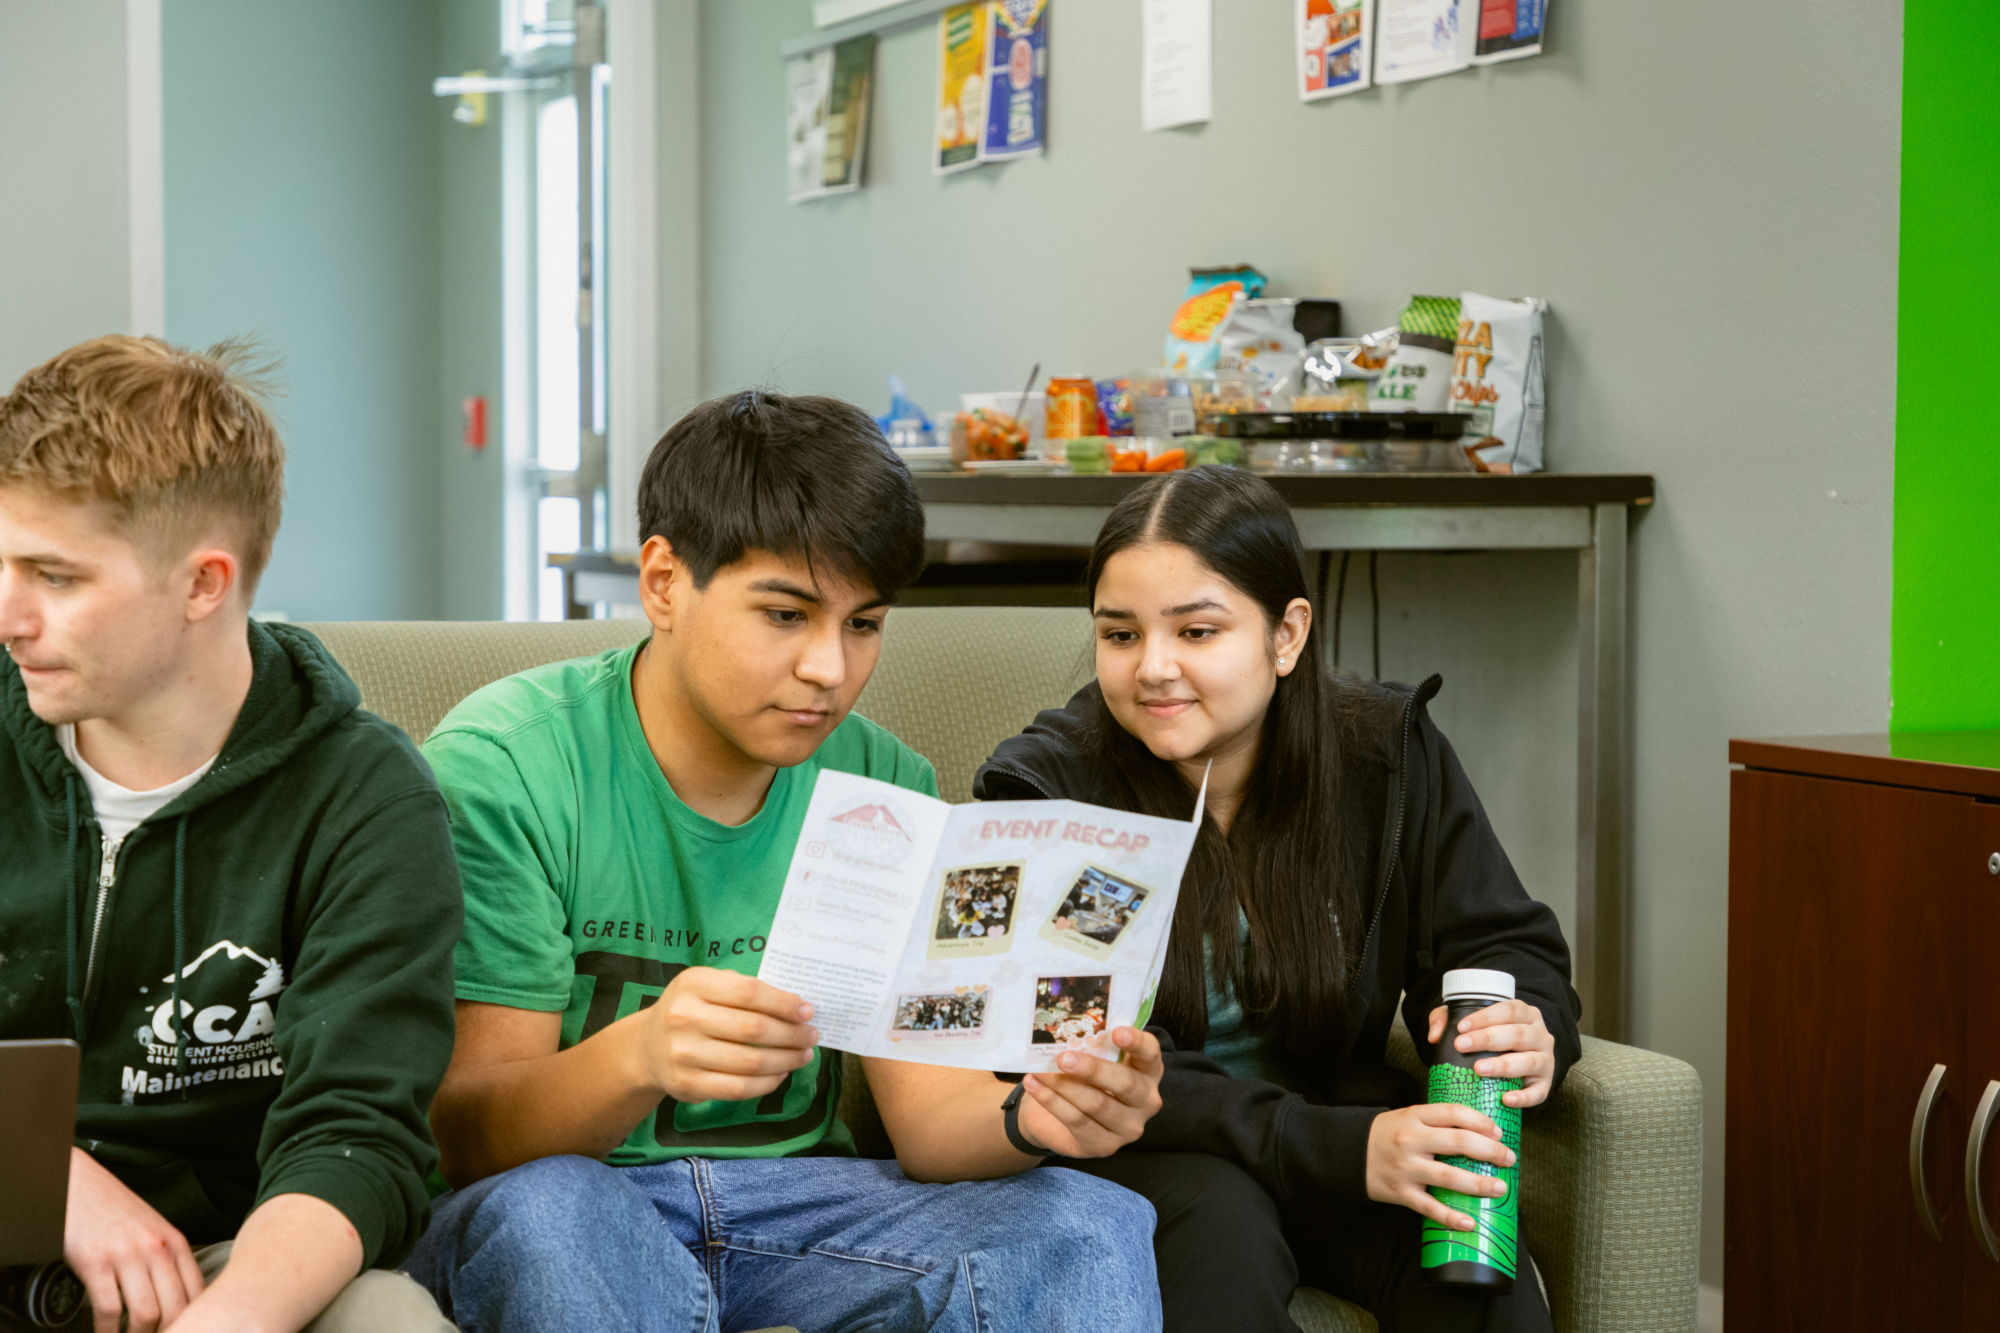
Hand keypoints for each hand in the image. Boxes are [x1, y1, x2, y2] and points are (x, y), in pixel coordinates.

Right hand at [63, 1147, 205, 1332]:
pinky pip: (110, 1311)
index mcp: (175, 1243)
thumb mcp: (154, 1230)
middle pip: (176, 1309)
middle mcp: (157, 1249)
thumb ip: (168, 1259)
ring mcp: (128, 1256)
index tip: (181, 1330)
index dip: (192, 1320)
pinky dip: (107, 1331)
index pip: (198, 1292)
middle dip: (167, 1332)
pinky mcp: (97, 1264)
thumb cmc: (115, 1211)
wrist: (79, 1184)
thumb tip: (179, 1299)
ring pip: (146, 1314)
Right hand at [631, 966, 818, 1103]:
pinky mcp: (687, 1085)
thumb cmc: (691, 1010)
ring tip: (803, 1055)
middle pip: (753, 1028)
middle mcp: (684, 1017)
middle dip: (791, 1034)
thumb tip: (796, 1005)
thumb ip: (744, 989)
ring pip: (750, 1061)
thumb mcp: (707, 985)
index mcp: (693, 984)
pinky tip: (781, 1074)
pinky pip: (738, 1088)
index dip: (783, 1003)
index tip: (808, 1011)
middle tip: (811, 1036)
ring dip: (786, 1060)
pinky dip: (767, 1083)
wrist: (647, 1047)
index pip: (749, 992)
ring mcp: (683, 1053)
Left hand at [1015, 1027, 1163, 1158]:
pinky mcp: (1105, 1146)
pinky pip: (1076, 1121)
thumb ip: (1092, 1047)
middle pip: (1125, 1083)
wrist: (1062, 1116)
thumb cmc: (1084, 1077)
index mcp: (1148, 1071)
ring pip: (1097, 1104)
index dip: (1136, 1042)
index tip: (1117, 1033)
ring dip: (1064, 1085)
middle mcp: (1146, 1101)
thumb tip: (1067, 1032)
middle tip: (1064, 1058)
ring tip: (1039, 1071)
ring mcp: (1129, 1127)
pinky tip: (1034, 1086)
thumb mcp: (1094, 1059)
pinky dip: (1052, 1101)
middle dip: (1092, 1069)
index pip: (1150, 1053)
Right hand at [1364, 1103, 1514, 1229]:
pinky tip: (1470, 1223)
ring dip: (1479, 1184)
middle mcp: (1411, 1141)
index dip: (1481, 1122)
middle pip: (1458, 1143)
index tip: (1499, 1133)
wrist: (1349, 1152)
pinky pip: (1429, 1208)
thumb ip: (1438, 1121)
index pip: (1454, 1113)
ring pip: (1449, 1176)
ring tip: (1500, 1188)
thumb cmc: (1388, 1134)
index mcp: (1414, 1117)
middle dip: (1490, 1151)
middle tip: (1509, 1159)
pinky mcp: (1401, 1193)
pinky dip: (1451, 1217)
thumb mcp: (1408, 1117)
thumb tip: (1481, 1131)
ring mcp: (1406, 1168)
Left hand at [1426, 998, 1556, 1108]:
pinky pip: (1539, 1092)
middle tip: (1462, 1045)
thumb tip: (1434, 1036)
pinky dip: (1524, 1097)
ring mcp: (1546, 1060)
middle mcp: (1540, 1035)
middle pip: (1518, 1034)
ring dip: (1503, 1065)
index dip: (1485, 1017)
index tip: (1461, 1027)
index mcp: (1525, 1014)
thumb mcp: (1471, 1022)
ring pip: (1530, 1061)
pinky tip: (1505, 1099)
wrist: (1519, 1059)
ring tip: (1478, 1069)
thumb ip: (1447, 1020)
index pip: (1509, 1010)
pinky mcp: (1545, 1084)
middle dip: (1488, 1039)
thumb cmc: (1492, 1037)